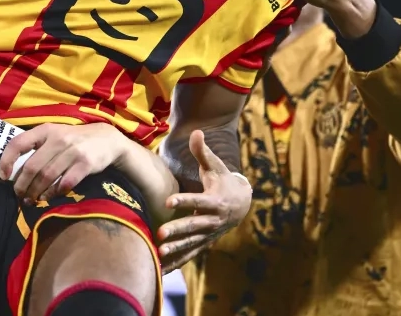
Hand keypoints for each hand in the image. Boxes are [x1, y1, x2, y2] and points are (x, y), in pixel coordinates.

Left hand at [0, 123, 123, 202]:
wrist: (107, 140)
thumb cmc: (73, 139)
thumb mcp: (54, 135)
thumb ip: (37, 147)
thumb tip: (14, 170)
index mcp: (45, 130)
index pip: (18, 143)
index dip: (7, 161)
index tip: (4, 176)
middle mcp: (58, 139)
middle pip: (32, 167)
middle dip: (22, 185)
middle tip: (19, 195)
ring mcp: (73, 151)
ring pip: (46, 177)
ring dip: (36, 192)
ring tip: (31, 200)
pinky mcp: (85, 164)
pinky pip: (64, 183)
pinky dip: (54, 193)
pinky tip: (48, 197)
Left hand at [155, 130, 251, 273]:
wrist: (241, 203)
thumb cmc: (223, 180)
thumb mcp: (215, 165)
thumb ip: (202, 151)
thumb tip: (196, 130)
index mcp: (215, 200)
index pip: (197, 200)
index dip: (183, 201)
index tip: (168, 201)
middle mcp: (213, 220)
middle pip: (193, 226)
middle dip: (178, 231)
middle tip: (160, 234)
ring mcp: (209, 234)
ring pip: (192, 243)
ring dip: (176, 249)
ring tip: (158, 254)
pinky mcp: (205, 242)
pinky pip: (190, 254)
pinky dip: (178, 262)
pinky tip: (162, 270)